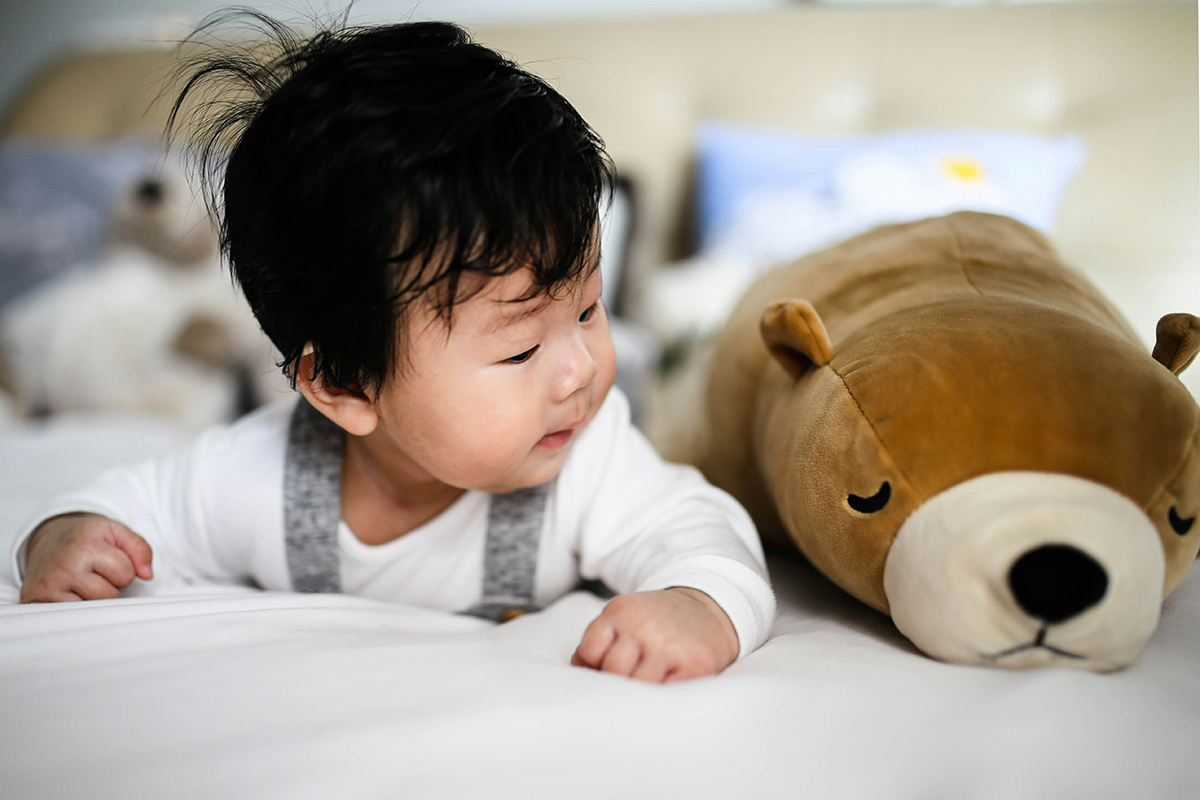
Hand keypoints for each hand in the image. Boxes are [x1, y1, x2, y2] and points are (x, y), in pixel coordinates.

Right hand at [20, 513, 152, 602]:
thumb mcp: (115, 531)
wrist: (47, 538)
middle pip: (110, 595)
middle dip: (110, 585)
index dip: (124, 569)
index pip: (125, 573)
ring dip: (95, 597)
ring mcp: (49, 586)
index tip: (110, 560)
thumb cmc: (85, 537)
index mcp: (86, 547)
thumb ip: (140, 548)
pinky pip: (73, 616)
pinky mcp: (38, 600)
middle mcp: (65, 567)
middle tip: (95, 571)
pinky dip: (78, 606)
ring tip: (84, 580)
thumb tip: (147, 575)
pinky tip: (71, 591)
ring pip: (93, 608)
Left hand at [571, 587, 738, 682]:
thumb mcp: (625, 615)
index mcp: (621, 611)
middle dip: (618, 679)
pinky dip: (662, 696)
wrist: (708, 608)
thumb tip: (580, 672)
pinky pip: (665, 695)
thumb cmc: (659, 619)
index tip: (605, 669)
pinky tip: (666, 683)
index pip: (589, 651)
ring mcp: (669, 646)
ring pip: (637, 686)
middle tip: (630, 677)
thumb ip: (600, 639)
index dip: (594, 666)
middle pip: (612, 671)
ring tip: (650, 680)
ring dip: (640, 690)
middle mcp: (644, 625)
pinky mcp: (694, 666)